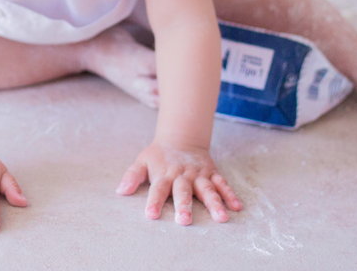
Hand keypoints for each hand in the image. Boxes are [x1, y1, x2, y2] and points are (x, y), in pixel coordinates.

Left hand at [116, 142, 241, 224]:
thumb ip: (132, 176)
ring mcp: (199, 175)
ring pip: (207, 189)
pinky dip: (229, 194)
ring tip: (221, 218)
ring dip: (214, 203)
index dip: (154, 202)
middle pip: (183, 191)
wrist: (181, 137)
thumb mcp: (142, 161)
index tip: (151, 215)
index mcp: (164, 174)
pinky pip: (222, 184)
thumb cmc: (159, 155)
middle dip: (184, 205)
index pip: (158, 189)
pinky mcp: (211, 173)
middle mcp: (182, 175)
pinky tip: (236, 207)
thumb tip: (120, 191)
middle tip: (184, 220)